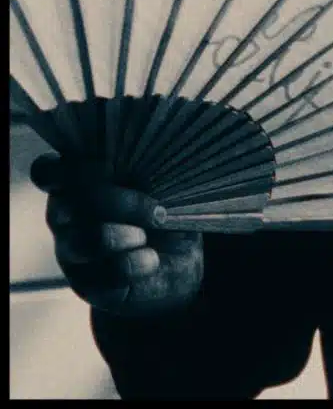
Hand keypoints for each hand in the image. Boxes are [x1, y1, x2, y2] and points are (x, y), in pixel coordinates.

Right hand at [30, 153, 203, 316]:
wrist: (177, 259)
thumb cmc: (165, 206)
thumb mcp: (161, 181)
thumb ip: (145, 166)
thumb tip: (155, 154)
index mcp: (79, 181)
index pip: (48, 171)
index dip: (69, 169)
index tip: (107, 166)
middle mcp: (66, 216)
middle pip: (73, 203)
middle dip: (123, 204)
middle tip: (158, 212)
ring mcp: (72, 252)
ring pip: (84, 242)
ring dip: (124, 237)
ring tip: (148, 237)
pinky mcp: (87, 285)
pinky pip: (102, 276)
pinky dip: (134, 265)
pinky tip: (151, 260)